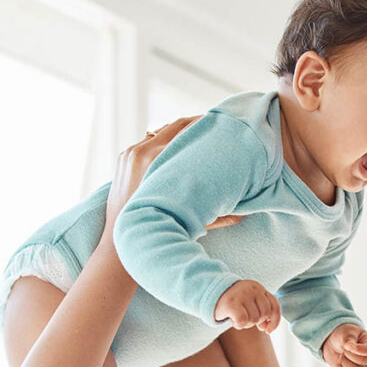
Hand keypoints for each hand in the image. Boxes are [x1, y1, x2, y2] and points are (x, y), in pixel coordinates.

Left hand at [101, 116, 242, 241]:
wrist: (120, 242)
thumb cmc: (158, 232)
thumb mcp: (192, 222)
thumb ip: (220, 215)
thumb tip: (245, 214)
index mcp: (158, 160)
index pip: (188, 129)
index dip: (207, 124)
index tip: (222, 124)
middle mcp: (143, 152)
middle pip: (176, 125)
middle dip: (196, 124)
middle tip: (215, 126)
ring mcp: (130, 153)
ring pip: (161, 132)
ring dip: (179, 132)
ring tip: (197, 136)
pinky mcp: (123, 157)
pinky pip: (147, 142)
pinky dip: (162, 142)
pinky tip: (176, 148)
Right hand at [214, 280, 281, 332]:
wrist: (211, 293)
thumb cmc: (234, 302)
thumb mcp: (250, 302)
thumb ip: (261, 311)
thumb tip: (266, 328)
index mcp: (259, 288)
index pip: (275, 306)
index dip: (274, 321)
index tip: (267, 330)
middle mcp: (253, 289)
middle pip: (264, 314)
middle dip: (255, 321)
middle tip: (244, 318)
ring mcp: (243, 295)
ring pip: (254, 319)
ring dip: (245, 324)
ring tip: (236, 316)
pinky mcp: (232, 303)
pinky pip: (242, 321)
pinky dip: (238, 325)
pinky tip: (232, 319)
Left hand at [322, 324, 366, 366]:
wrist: (333, 342)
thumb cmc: (343, 335)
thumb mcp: (346, 333)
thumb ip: (349, 340)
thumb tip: (350, 347)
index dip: (357, 350)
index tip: (347, 345)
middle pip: (362, 363)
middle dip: (348, 355)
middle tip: (343, 349)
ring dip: (345, 365)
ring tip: (341, 357)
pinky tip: (338, 366)